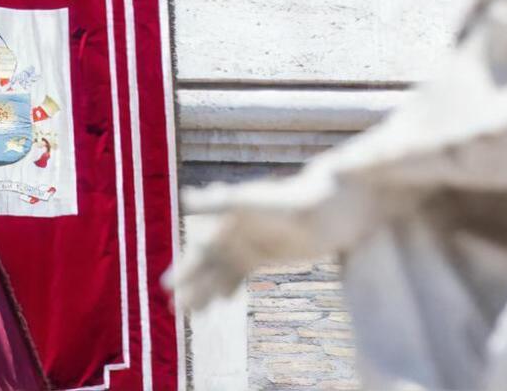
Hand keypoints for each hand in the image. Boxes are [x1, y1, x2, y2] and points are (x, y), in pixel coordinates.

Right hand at [165, 169, 367, 311]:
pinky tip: (221, 300)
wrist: (337, 200)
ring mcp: (255, 239)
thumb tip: (186, 199)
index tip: (169, 286)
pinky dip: (230, 285)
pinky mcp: (270, 251)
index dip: (187, 265)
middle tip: (174, 306)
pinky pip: (243, 271)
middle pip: (211, 259)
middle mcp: (241, 225)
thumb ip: (220, 201)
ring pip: (224, 268)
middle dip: (192, 281)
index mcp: (234, 211)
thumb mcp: (259, 201)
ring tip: (190, 311)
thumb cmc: (301, 195)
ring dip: (206, 288)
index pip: (204, 244)